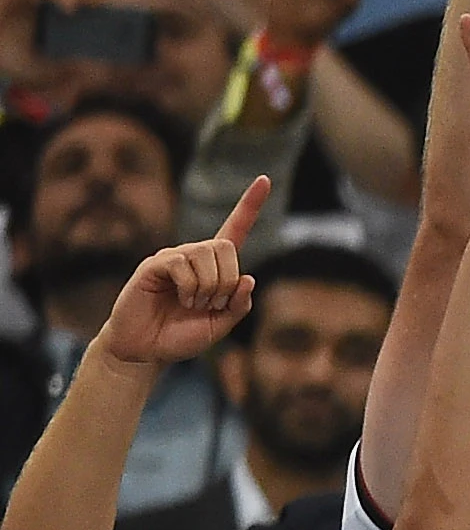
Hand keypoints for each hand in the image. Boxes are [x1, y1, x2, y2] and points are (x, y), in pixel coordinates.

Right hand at [92, 177, 269, 367]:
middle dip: (227, 280)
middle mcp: (194, 256)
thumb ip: (238, 306)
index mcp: (215, 268)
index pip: (235, 230)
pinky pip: (181, 264)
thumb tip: (249, 278)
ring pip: (206, 254)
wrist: (145, 350)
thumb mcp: (219, 325)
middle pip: (226, 246)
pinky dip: (190, 287)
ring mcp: (173, 258)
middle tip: (212, 303)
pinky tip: (181, 299)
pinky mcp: (154, 264)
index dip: (250, 206)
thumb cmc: (180, 336)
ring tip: (193, 304)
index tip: (265, 179)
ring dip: (209, 288)